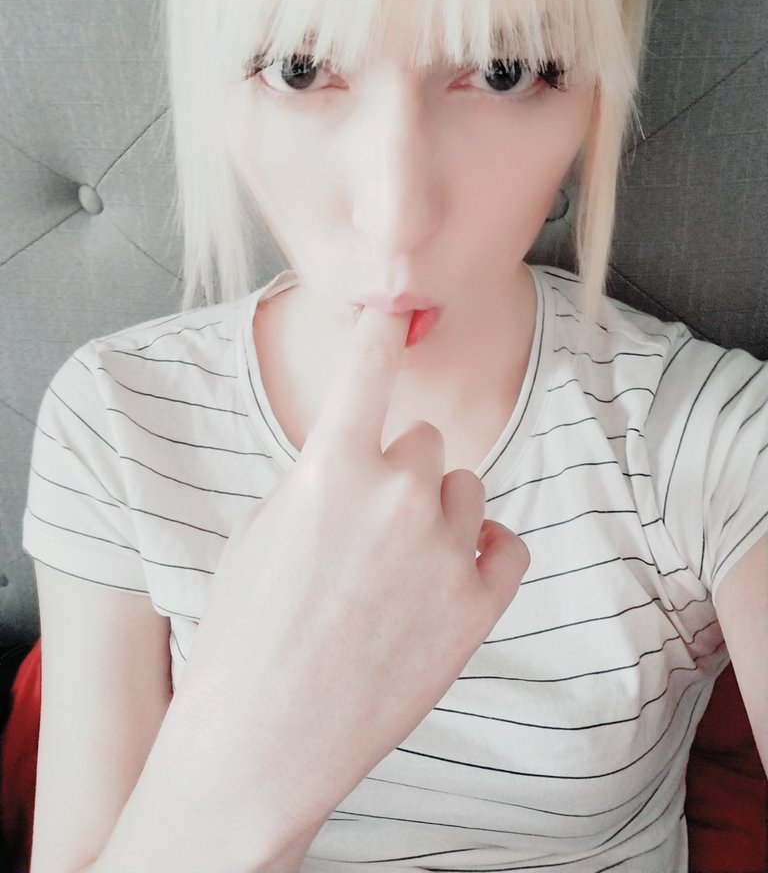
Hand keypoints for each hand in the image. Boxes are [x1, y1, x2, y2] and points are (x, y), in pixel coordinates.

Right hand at [185, 305, 529, 843]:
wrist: (262, 739)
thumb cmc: (244, 631)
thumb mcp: (261, 530)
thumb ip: (320, 478)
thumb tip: (362, 460)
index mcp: (330, 468)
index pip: (369, 369)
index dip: (382, 332)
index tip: (395, 306)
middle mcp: (395, 495)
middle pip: (426, 442)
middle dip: (401, 472)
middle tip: (368, 529)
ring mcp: (442, 551)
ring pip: (466, 492)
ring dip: (438, 515)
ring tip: (397, 571)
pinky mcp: (477, 605)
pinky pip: (505, 544)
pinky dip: (482, 554)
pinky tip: (449, 578)